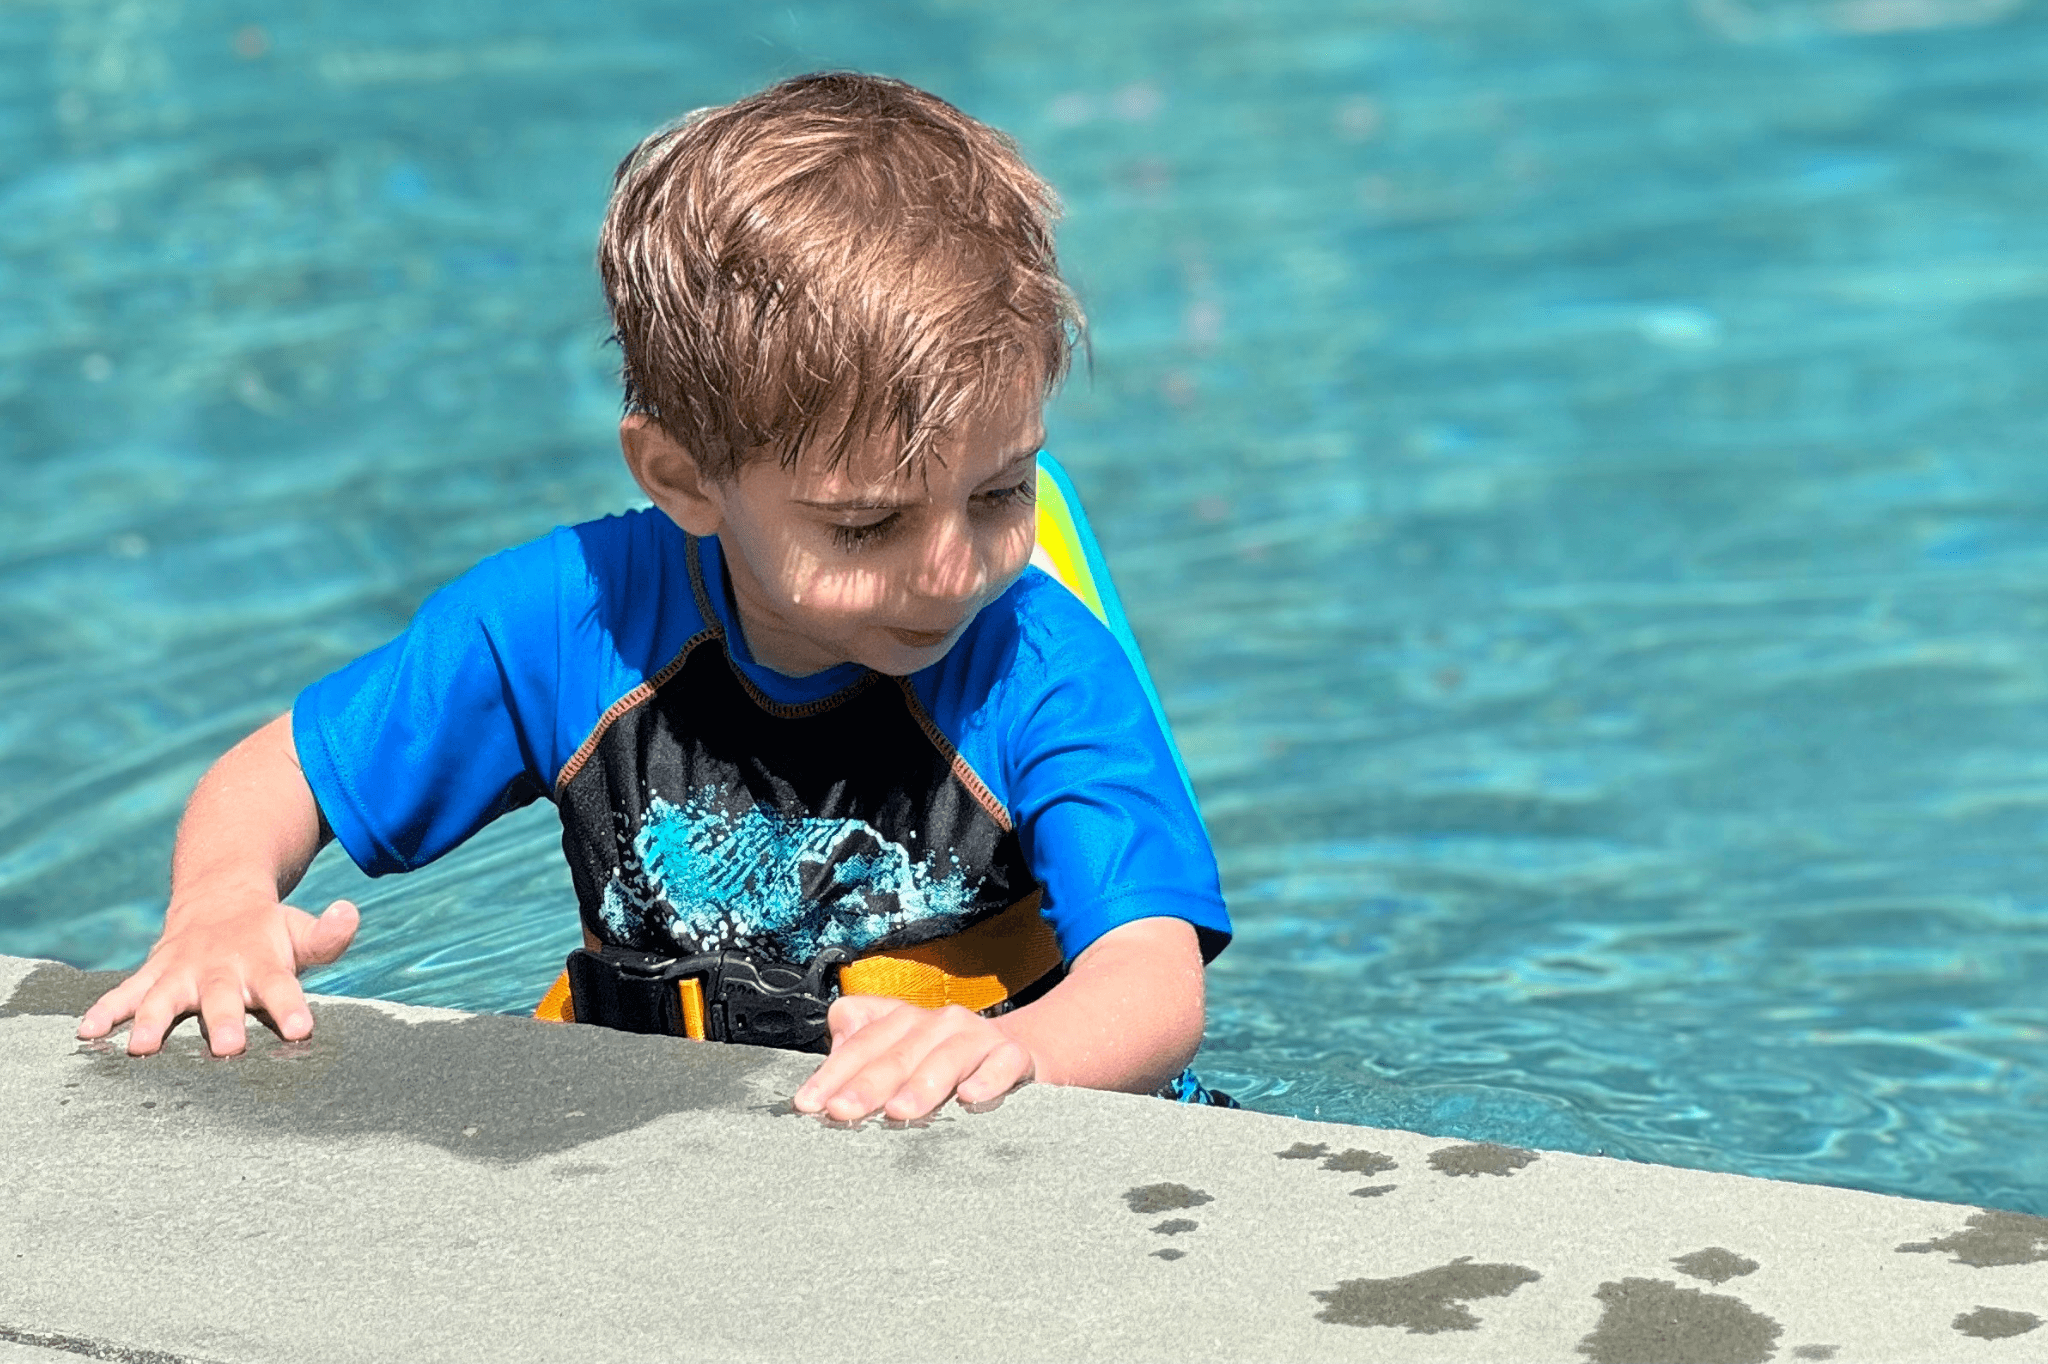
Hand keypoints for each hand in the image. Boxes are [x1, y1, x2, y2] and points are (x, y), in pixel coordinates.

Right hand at [77, 896, 359, 1057]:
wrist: (218, 898)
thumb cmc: (267, 933)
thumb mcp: (300, 930)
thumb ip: (328, 935)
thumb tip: (349, 913)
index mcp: (261, 961)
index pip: (281, 985)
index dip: (291, 1007)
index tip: (301, 1029)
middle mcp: (219, 968)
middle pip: (222, 997)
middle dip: (224, 1022)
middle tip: (228, 1048)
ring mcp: (180, 972)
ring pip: (165, 997)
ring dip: (153, 1022)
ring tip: (141, 1049)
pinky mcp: (151, 976)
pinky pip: (125, 994)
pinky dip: (105, 1011)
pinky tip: (87, 1033)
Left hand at [790, 994, 1035, 1122]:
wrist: (1017, 1054)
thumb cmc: (946, 1060)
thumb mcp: (900, 1049)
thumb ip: (860, 1046)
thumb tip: (831, 1053)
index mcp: (903, 1021)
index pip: (861, 1044)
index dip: (833, 1072)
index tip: (808, 1103)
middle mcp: (937, 1023)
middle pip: (896, 1053)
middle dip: (867, 1084)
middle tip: (842, 1111)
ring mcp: (977, 1037)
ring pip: (946, 1057)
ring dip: (922, 1084)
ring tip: (899, 1112)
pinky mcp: (1014, 1055)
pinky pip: (1002, 1063)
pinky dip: (988, 1078)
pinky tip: (972, 1098)